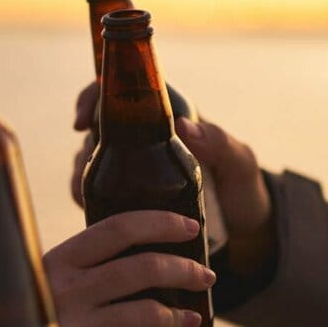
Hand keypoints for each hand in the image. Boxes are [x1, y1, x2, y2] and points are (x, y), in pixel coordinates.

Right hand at [0, 210, 214, 326]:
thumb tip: (148, 249)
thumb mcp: (46, 283)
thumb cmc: (31, 324)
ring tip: (194, 318)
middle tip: (206, 275)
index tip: (190, 226)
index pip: (117, 228)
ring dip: (179, 316)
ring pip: (146, 312)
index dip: (160, 223)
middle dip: (184, 269)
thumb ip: (84, 267)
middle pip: (142, 268)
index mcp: (58, 262)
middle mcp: (65, 292)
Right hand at [70, 81, 273, 275]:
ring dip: (82, 172)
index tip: (82, 122)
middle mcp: (151, 138)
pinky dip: (86, 196)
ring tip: (87, 193)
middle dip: (86, 146)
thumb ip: (220, 143)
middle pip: (102, 128)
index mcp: (174, 118)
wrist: (245, 232)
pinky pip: (99, 190)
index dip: (95, 97)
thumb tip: (183, 126)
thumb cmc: (245, 192)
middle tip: (89, 168)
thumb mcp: (240, 166)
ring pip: (93, 159)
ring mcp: (140, 168)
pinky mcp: (133, 197)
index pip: (127, 93)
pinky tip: (91, 209)